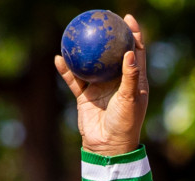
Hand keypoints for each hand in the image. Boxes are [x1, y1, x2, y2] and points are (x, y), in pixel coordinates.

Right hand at [55, 13, 147, 156]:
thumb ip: (130, 77)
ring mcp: (100, 88)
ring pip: (90, 64)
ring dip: (83, 51)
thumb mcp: (130, 100)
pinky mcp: (85, 96)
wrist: (108, 147)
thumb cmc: (125, 124)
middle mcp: (116, 82)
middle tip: (100, 20)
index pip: (135, 52)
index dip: (133, 34)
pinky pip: (74, 79)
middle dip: (107, 37)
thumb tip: (130, 52)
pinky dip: (67, 70)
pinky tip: (59, 57)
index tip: (127, 19)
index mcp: (133, 81)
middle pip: (111, 54)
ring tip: (76, 34)